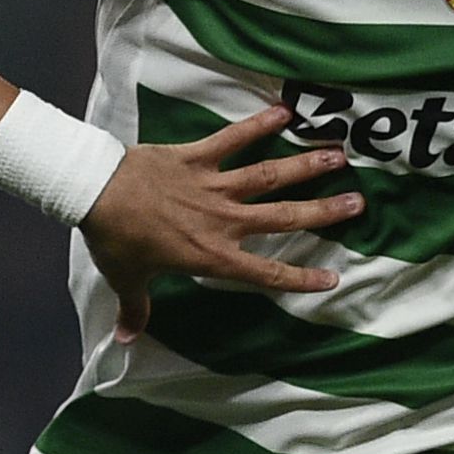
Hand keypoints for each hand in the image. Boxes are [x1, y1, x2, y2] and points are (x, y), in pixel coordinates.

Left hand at [76, 105, 361, 341]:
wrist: (94, 193)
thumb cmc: (114, 239)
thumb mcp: (126, 279)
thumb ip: (135, 310)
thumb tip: (124, 342)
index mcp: (210, 255)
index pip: (265, 272)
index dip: (300, 277)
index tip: (333, 277)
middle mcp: (221, 220)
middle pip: (283, 217)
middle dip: (323, 211)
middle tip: (358, 203)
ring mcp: (211, 185)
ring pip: (268, 174)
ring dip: (305, 164)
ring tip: (340, 152)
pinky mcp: (196, 156)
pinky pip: (232, 138)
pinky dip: (257, 124)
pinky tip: (285, 111)